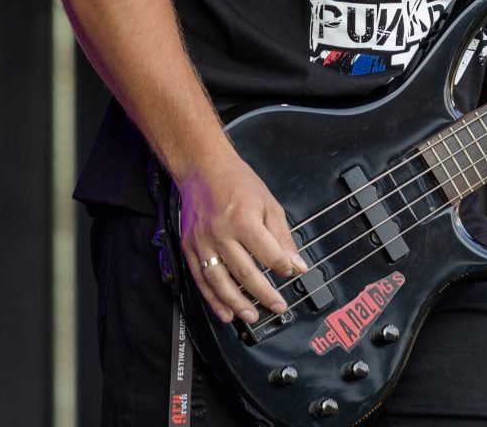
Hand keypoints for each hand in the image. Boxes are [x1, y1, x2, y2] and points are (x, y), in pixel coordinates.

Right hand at [176, 149, 311, 325]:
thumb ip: (283, 237)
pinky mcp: (189, 247)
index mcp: (244, 220)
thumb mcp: (269, 204)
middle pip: (244, 273)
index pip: (268, 254)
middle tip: (277, 307)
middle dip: (264, 294)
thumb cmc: (238, 183)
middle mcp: (221, 234)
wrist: (203, 169)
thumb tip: (297, 264)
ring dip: (236, 304)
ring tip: (251, 316)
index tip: (292, 273)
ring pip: (220, 282)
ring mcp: (202, 242)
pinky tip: (225, 311)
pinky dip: (212, 299)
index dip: (283, 267)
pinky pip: (200, 279)